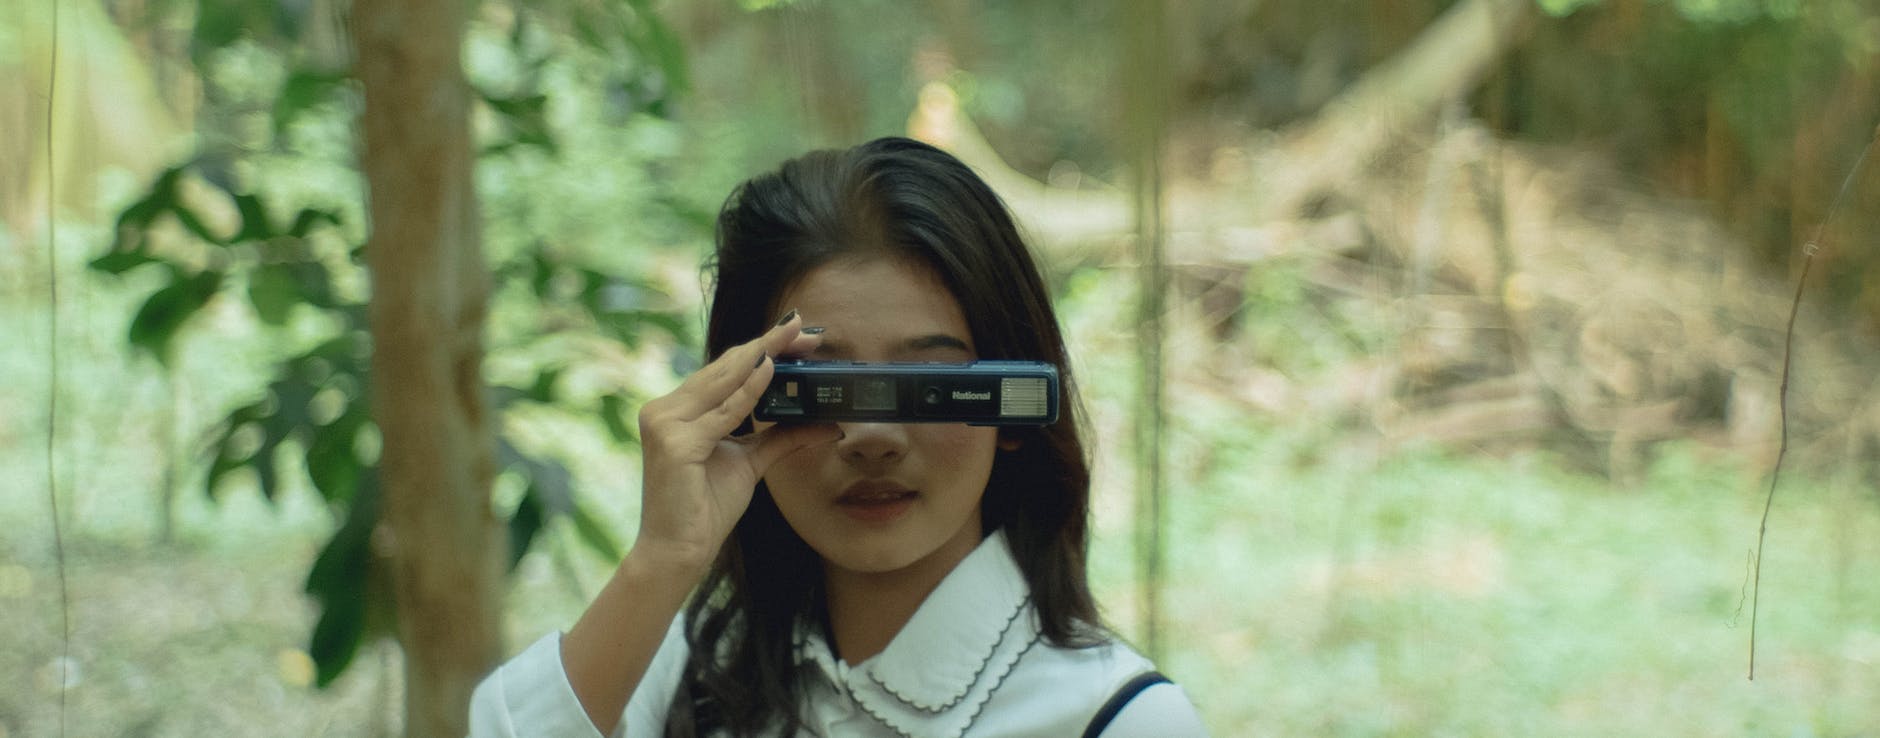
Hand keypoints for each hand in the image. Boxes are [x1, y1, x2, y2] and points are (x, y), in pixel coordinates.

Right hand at [631, 313, 836, 571]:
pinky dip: (748, 392)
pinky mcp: (673, 442)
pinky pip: (721, 412)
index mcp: (678, 410)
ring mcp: (665, 423)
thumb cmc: (705, 509)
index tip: (795, 333)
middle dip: (767, 345)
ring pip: (722, 382)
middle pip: (724, 368)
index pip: (723, 371)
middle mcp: (665, 409)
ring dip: (762, 357)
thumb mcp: (750, 464)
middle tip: (802, 326)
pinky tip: (771, 371)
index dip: (760, 349)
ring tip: (793, 338)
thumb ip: (781, 438)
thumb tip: (826, 423)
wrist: (678, 552)